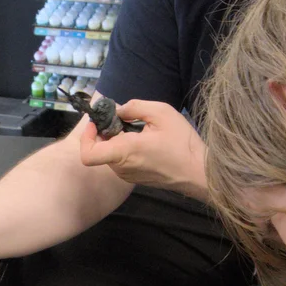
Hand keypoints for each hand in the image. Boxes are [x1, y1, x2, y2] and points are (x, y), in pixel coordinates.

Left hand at [76, 100, 208, 197]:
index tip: (97, 123)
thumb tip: (117, 110)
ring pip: (111, 154)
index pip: (88, 154)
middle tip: (126, 119)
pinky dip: (126, 149)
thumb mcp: (161, 113)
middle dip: (107, 131)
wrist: (199, 173)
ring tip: (141, 131)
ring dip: (119, 140)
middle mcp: (121, 167)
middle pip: (100, 148)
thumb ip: (134, 107)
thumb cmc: (182, 143)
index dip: (87, 137)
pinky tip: (146, 142)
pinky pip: (121, 161)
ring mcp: (127, 176)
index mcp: (125, 152)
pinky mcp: (134, 179)